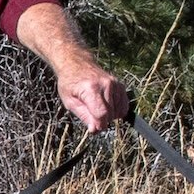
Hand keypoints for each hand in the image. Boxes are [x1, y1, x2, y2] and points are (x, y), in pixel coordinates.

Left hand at [11, 1, 128, 131]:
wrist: (76, 64)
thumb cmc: (70, 83)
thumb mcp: (70, 102)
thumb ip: (84, 116)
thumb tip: (96, 129)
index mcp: (91, 89)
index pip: (102, 114)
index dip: (99, 125)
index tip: (93, 128)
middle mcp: (106, 85)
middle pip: (111, 114)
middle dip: (102, 122)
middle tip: (92, 118)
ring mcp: (115, 84)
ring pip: (118, 112)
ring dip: (109, 116)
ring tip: (97, 109)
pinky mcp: (120, 85)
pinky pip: (124, 106)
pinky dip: (117, 111)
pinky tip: (106, 107)